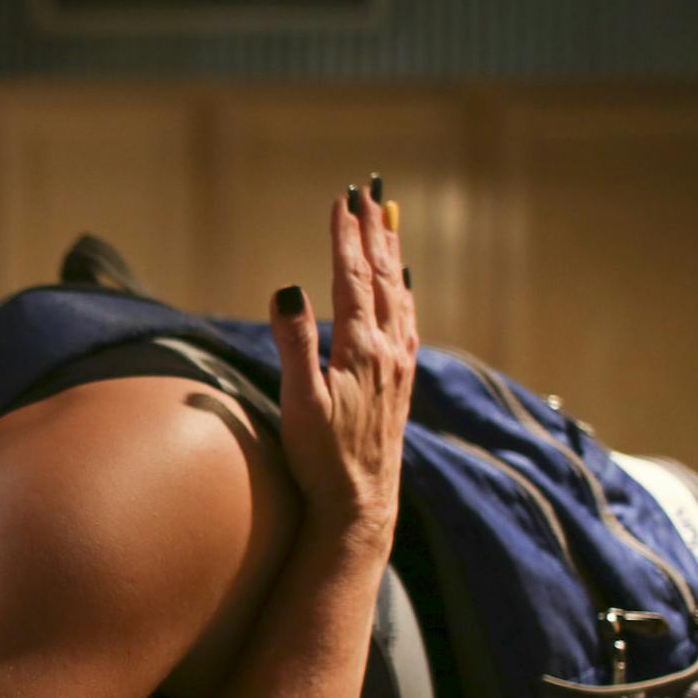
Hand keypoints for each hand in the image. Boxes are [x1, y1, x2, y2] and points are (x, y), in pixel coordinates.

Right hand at [267, 184, 417, 549]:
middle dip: (372, 232)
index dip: (345, 238)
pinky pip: (408, 320)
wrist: (360, 505)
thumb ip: (293, 343)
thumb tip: (288, 288)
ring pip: (400, 294)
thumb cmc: (322, 459)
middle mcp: (388, 351)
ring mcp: (399, 366)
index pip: (353, 279)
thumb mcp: (299, 403)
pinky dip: (405, 291)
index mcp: (362, 350)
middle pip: (383, 277)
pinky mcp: (401, 382)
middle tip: (369, 192)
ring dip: (391, 254)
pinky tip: (405, 284)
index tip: (340, 201)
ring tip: (387, 221)